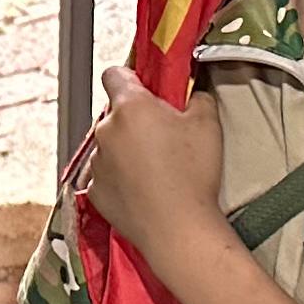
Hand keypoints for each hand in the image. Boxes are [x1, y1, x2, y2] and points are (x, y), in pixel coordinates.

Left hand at [84, 68, 228, 267]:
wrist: (178, 229)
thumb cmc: (193, 174)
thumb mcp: (208, 122)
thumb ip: (196, 97)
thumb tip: (192, 94)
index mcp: (130, 107)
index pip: (114, 74)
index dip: (129, 78)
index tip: (143, 88)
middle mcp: (106, 130)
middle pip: (116, 114)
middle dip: (135, 120)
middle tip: (163, 136)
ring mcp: (97, 162)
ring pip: (110, 146)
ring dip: (126, 150)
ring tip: (156, 169)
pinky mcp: (95, 190)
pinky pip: (106, 175)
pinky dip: (120, 178)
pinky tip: (144, 189)